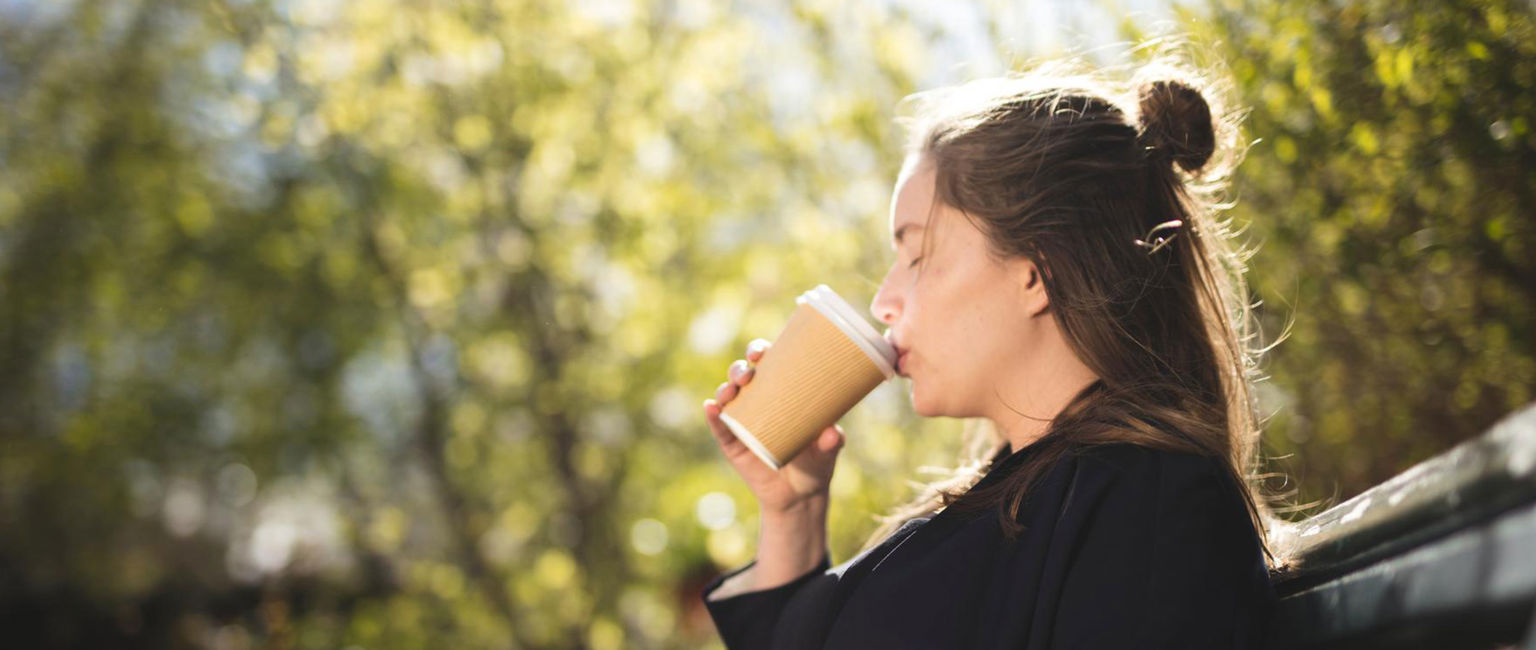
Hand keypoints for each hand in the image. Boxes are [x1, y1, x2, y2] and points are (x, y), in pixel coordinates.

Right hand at [703, 338, 845, 516]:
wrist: (800, 496)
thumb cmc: (816, 462)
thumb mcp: (827, 451)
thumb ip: (832, 442)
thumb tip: (832, 433)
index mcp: (781, 393)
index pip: (767, 364)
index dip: (759, 352)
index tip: (760, 353)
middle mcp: (757, 402)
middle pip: (742, 376)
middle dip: (740, 369)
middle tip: (747, 374)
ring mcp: (742, 421)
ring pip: (727, 396)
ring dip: (725, 389)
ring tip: (730, 392)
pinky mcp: (732, 443)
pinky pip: (719, 427)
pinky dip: (713, 416)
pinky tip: (711, 408)